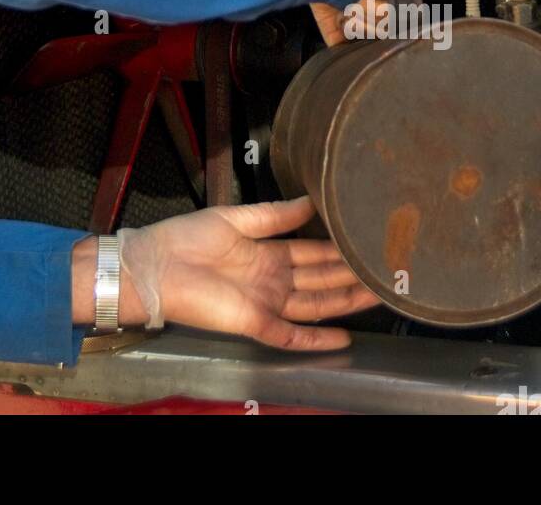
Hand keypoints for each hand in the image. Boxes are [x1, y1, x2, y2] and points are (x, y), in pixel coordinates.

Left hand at [115, 196, 379, 350]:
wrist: (157, 266)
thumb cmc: (189, 238)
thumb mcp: (234, 218)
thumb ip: (273, 215)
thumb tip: (310, 201)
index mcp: (266, 252)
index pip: (310, 251)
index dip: (335, 247)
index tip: (362, 239)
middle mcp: (272, 278)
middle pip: (319, 279)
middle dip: (349, 274)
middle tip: (383, 268)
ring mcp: (267, 302)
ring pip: (315, 304)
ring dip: (344, 301)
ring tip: (377, 294)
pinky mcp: (257, 323)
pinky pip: (292, 335)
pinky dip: (317, 339)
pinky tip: (345, 338)